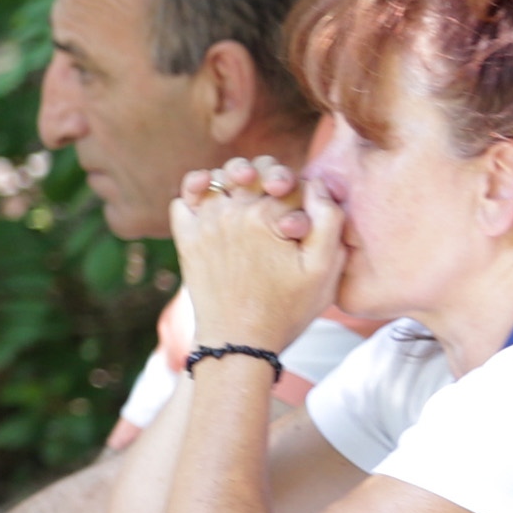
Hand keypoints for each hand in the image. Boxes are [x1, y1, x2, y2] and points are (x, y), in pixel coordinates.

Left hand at [169, 154, 343, 354]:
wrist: (238, 342)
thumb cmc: (287, 309)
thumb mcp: (324, 270)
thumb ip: (328, 219)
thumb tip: (314, 183)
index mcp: (269, 215)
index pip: (288, 178)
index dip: (299, 187)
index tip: (299, 208)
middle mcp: (233, 212)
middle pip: (252, 170)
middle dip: (268, 175)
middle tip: (275, 192)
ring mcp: (205, 223)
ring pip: (217, 177)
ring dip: (232, 178)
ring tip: (245, 192)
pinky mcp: (186, 238)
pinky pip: (184, 198)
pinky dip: (195, 193)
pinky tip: (211, 201)